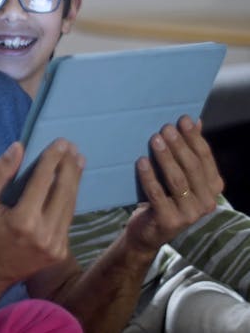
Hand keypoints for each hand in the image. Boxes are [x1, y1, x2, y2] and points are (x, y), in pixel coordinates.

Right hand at [0, 139, 84, 296]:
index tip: (59, 142)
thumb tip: (18, 148)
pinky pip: (67, 219)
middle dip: (69, 167)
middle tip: (72, 146)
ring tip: (77, 160)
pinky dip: (68, 199)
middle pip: (64, 192)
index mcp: (23, 221)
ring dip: (74, 181)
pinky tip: (69, 184)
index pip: (43, 181)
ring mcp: (55, 246)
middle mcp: (44, 234)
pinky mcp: (59, 252)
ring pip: (70, 205)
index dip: (52, 159)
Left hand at [125, 115, 223, 253]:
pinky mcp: (169, 221)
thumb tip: (196, 121)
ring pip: (177, 180)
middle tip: (166, 128)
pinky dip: (149, 177)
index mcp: (212, 188)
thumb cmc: (163, 198)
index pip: (205, 158)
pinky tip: (141, 161)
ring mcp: (190, 214)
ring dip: (165, 157)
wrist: (146, 233)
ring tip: (154, 139)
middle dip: (179, 145)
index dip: (194, 138)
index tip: (183, 120)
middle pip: (192, 167)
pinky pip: (158, 194)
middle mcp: (207, 202)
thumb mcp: (178, 176)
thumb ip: (189, 152)